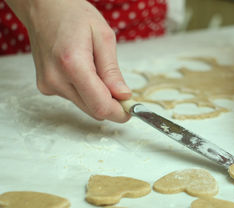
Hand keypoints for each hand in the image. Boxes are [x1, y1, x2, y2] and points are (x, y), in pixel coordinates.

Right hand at [14, 0, 130, 121]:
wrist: (43, 8)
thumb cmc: (73, 16)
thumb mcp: (103, 37)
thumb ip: (112, 70)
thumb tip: (123, 95)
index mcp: (73, 64)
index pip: (100, 105)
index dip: (119, 112)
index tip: (130, 110)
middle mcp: (56, 79)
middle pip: (93, 110)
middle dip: (112, 105)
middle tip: (123, 93)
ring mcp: (49, 85)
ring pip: (85, 106)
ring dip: (98, 97)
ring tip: (99, 71)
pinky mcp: (46, 87)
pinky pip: (75, 98)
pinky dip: (86, 92)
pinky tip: (85, 72)